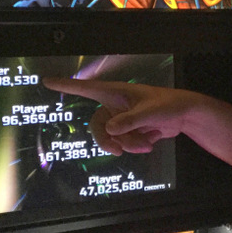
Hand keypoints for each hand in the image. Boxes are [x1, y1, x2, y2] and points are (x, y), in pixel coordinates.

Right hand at [43, 79, 200, 154]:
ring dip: (129, 144)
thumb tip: (109, 130)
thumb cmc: (168, 105)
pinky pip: (124, 143)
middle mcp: (115, 105)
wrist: (185, 115)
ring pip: (113, 138)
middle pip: (97, 126)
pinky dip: (136, 145)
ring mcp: (122, 118)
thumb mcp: (149, 113)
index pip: (87, 89)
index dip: (66, 85)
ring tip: (147, 142)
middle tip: (118, 151)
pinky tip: (152, 140)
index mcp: (116, 93)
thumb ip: (129, 122)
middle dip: (107, 141)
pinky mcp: (130, 129)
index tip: (46, 81)